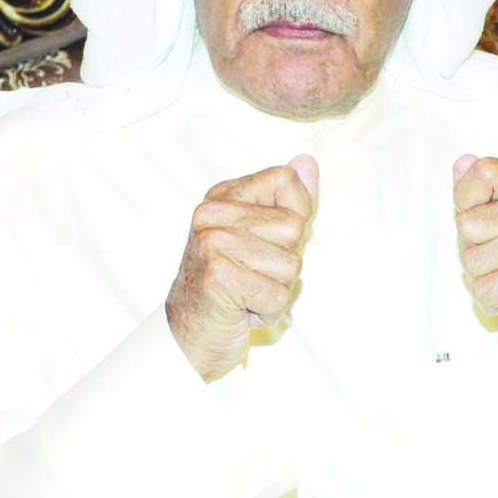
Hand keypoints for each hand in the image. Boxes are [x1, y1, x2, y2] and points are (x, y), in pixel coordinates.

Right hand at [166, 154, 318, 380]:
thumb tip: (308, 161)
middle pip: (293, 226)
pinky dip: (268, 312)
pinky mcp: (216, 277)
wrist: (189, 336)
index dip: (295, 217)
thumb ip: (288, 201)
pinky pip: (277, 295)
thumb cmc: (232, 286)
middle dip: (286, 262)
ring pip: (290, 264)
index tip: (268, 243)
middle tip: (252, 276)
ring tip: (247, 293)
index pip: (285, 180)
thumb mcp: (263, 238)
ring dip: (278, 290)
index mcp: (222, 196)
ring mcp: (210, 244)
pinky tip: (242, 310)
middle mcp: (210, 214)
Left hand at [452, 154, 497, 367]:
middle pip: (467, 223)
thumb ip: (476, 192)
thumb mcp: (494, 223)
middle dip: (473, 250)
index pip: (483, 171)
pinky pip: (483, 287)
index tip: (486, 223)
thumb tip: (462, 161)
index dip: (467, 201)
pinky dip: (491, 299)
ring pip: (472, 259)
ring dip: (482, 276)